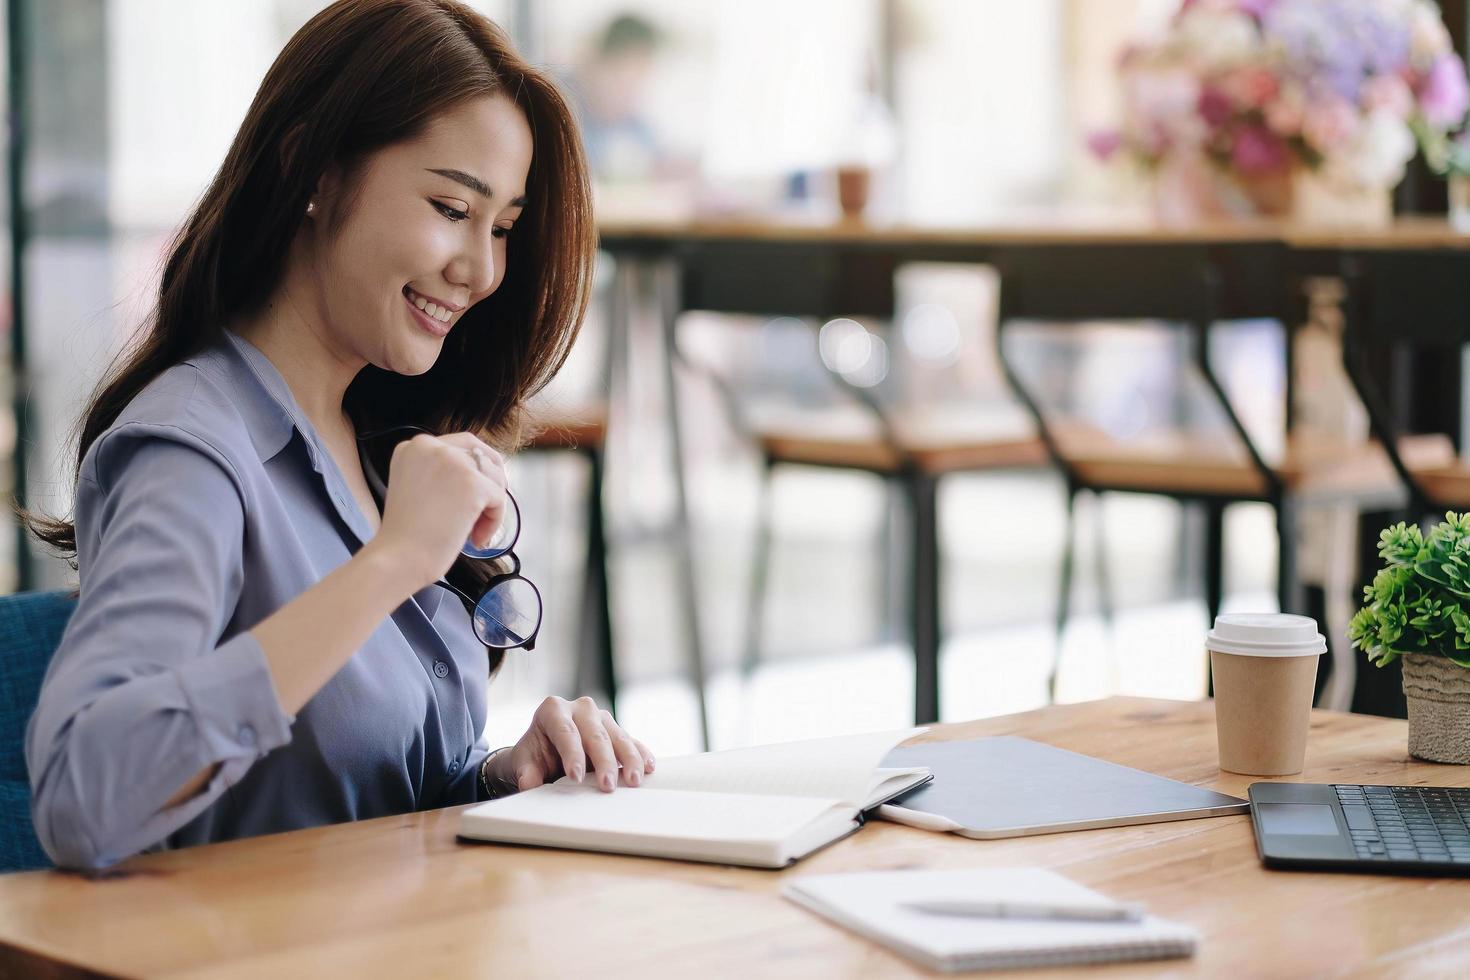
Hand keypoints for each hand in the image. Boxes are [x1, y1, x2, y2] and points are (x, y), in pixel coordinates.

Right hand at [367, 431, 506, 590]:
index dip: (476, 471)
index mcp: (415, 446)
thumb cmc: (407, 535)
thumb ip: (442, 473)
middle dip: (491, 484)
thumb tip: (484, 471)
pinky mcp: (472, 483)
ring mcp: (453, 462)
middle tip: (485, 512)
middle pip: (483, 456)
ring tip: (474, 531)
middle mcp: (432, 446)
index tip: (474, 496)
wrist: (398, 558)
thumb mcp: (417, 486)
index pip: (462, 445)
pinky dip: (494, 521)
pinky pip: (499, 499)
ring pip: (495, 477)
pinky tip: (476, 538)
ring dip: (492, 506)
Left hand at [490, 696, 654, 792]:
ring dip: (628, 759)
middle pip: (595, 734)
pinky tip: (648, 766)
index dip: (573, 754)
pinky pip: (631, 741)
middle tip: (607, 785)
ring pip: (618, 736)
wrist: (545, 750)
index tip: (576, 776)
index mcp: (553, 710)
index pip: (566, 732)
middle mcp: (580, 708)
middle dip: (603, 761)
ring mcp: (601, 717)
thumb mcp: (524, 762)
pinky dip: (640, 754)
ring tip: (634, 780)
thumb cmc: (534, 754)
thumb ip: (525, 771)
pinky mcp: (615, 729)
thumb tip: (529, 783)